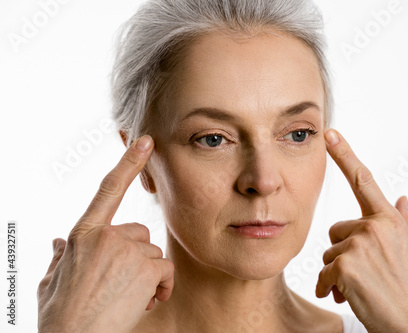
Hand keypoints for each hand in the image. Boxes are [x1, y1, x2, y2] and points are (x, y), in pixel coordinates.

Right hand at [37, 135, 173, 332]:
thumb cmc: (61, 316)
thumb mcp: (52, 282)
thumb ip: (60, 258)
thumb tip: (58, 242)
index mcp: (84, 234)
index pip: (109, 189)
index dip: (128, 162)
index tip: (146, 141)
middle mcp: (107, 236)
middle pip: (140, 233)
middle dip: (136, 256)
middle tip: (120, 283)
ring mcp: (127, 251)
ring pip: (153, 253)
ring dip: (147, 275)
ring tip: (126, 297)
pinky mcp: (146, 268)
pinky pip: (165, 270)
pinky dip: (161, 286)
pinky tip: (145, 301)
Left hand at [316, 129, 407, 332]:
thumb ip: (406, 222)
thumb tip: (401, 197)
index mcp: (390, 220)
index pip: (364, 181)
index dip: (345, 155)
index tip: (330, 134)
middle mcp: (375, 226)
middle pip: (336, 231)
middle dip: (343, 253)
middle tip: (362, 274)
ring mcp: (360, 244)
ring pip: (329, 253)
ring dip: (337, 273)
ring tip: (358, 288)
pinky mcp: (345, 264)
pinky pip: (324, 273)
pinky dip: (329, 287)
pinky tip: (344, 297)